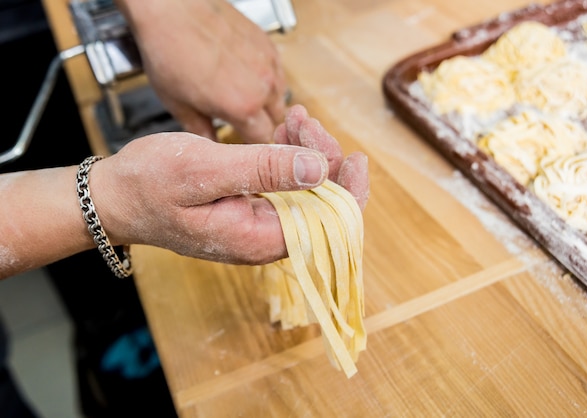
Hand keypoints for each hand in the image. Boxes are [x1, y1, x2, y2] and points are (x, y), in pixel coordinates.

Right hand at [90, 105, 368, 264]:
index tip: (355, 157)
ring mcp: (257, 224)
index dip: (349, 192)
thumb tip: (319, 169)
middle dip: (323, 160)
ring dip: (306, 152)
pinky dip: (287, 155)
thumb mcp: (205, 170)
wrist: (115, 196)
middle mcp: (264, 238)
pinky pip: (282, 184)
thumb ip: (263, 170)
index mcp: (259, 238)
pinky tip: (285, 130)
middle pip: (319, 204)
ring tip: (295, 117)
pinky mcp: (249, 208)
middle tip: (305, 121)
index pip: (327, 225)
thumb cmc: (149, 185)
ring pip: (303, 190)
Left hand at [116, 0, 286, 142]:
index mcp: (243, 106)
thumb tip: (211, 151)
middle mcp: (262, 86)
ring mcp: (268, 63)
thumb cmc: (169, 51)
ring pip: (280, 97)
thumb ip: (201, 134)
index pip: (265, 143)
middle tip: (242, 126)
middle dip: (263, 128)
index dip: (254, 150)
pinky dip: (266, 81)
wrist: (170, 9)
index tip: (245, 149)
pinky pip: (278, 73)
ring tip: (243, 100)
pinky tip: (245, 78)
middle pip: (278, 122)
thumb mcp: (179, 105)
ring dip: (267, 105)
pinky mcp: (267, 45)